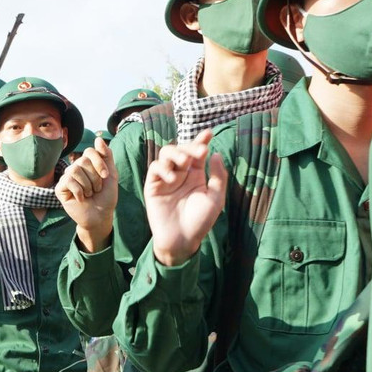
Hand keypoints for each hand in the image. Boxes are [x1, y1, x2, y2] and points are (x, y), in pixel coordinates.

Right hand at [56, 136, 118, 251]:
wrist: (100, 216)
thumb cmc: (106, 197)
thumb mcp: (111, 174)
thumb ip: (106, 156)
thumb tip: (98, 138)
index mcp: (87, 164)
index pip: (90, 151)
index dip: (99, 163)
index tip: (105, 176)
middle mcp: (76, 168)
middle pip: (83, 161)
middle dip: (94, 177)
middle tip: (96, 189)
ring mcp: (67, 178)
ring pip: (75, 170)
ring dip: (87, 185)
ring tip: (89, 194)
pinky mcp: (60, 188)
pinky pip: (68, 180)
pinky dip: (79, 191)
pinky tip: (81, 199)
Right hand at [144, 130, 226, 266]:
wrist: (182, 239)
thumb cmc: (200, 221)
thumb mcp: (215, 198)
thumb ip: (218, 176)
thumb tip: (215, 154)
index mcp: (196, 175)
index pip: (198, 153)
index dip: (202, 140)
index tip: (208, 132)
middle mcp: (181, 174)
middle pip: (181, 150)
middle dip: (190, 147)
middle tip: (199, 152)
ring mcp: (166, 179)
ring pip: (166, 154)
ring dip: (175, 153)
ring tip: (184, 163)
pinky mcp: (153, 186)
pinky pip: (154, 168)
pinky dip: (162, 168)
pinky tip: (171, 177)